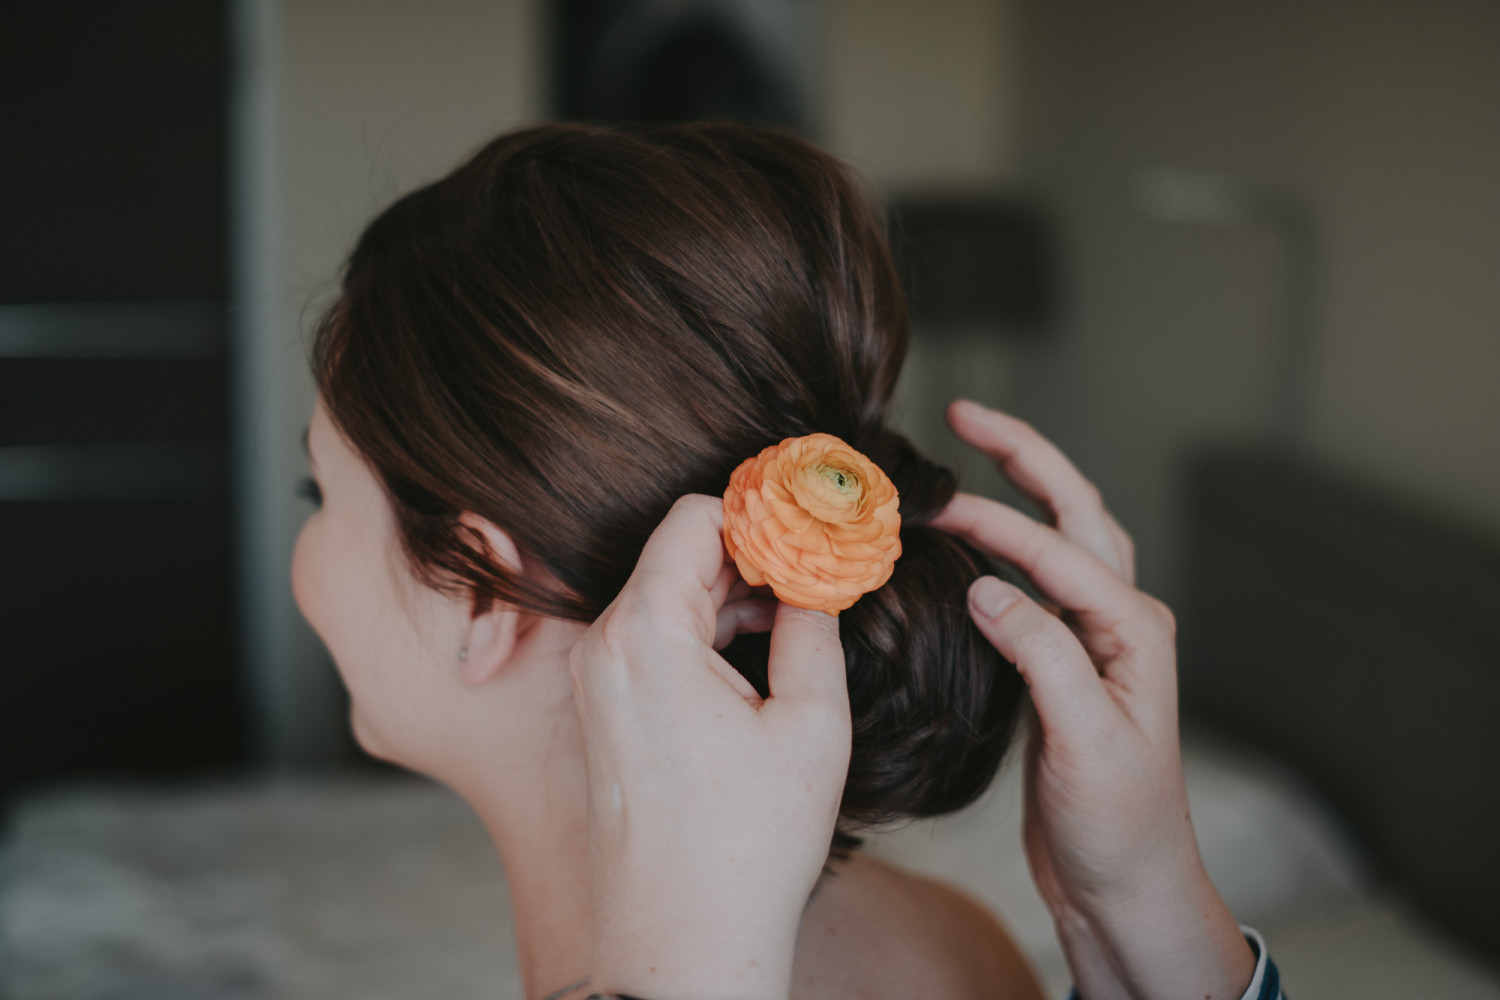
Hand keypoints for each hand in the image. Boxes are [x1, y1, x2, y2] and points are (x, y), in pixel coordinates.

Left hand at [568, 494, 850, 999]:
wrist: (682, 945)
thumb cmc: (745, 846)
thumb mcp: (811, 724)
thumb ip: (814, 626)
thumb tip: (819, 575)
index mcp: (645, 634)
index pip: (693, 517)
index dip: (758, 511)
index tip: (812, 521)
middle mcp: (603, 646)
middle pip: (678, 553)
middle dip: (751, 552)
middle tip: (820, 565)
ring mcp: (594, 682)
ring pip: (666, 595)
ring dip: (729, 594)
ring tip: (798, 616)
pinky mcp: (601, 713)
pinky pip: (651, 640)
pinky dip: (701, 632)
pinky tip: (757, 655)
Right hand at [933, 400, 1254, 999]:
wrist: (1128, 886)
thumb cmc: (1119, 824)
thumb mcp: (1084, 742)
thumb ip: (1043, 658)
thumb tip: (988, 589)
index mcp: (1134, 632)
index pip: (1058, 552)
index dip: (994, 522)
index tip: (929, 508)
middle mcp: (1121, 622)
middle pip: (1077, 512)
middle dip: (1023, 456)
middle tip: (964, 415)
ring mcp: (1096, 640)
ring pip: (1064, 536)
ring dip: (1024, 486)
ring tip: (971, 448)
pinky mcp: (1066, 664)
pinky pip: (1040, 578)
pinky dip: (1009, 542)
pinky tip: (973, 541)